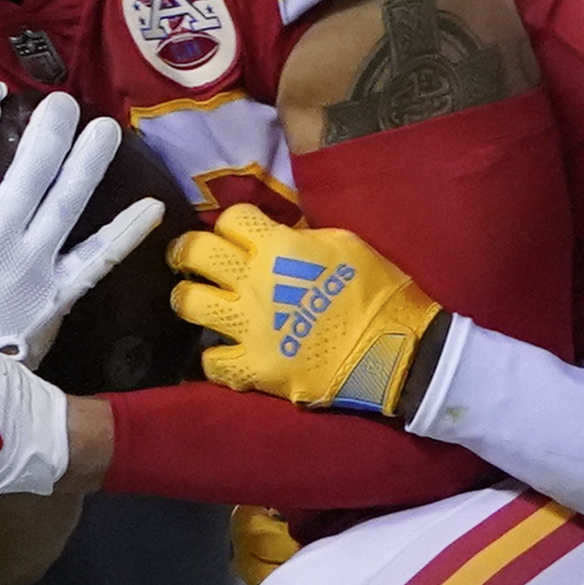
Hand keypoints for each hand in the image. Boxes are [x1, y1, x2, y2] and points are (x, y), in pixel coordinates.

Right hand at [0, 81, 162, 361]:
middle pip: (29, 170)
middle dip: (49, 130)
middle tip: (63, 100)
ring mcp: (31, 263)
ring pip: (66, 203)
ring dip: (90, 162)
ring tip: (107, 128)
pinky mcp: (57, 292)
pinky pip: (97, 259)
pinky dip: (126, 233)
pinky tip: (152, 206)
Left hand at [170, 203, 456, 420]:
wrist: (395, 350)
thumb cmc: (379, 292)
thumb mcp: (345, 245)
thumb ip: (302, 238)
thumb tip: (278, 237)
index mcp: (280, 246)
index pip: (231, 218)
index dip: (232, 224)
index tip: (238, 234)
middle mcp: (255, 281)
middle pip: (196, 253)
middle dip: (187, 252)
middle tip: (192, 259)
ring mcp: (251, 326)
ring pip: (190, 304)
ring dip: (191, 299)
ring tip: (200, 303)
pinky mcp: (255, 366)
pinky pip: (213, 362)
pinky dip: (217, 358)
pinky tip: (227, 354)